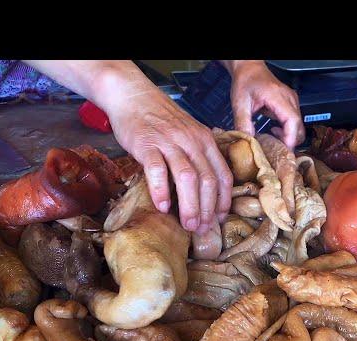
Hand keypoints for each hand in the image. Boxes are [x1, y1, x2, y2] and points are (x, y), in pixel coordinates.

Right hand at [101, 71, 232, 234]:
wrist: (133, 95)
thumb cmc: (160, 119)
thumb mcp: (189, 134)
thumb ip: (198, 157)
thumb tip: (204, 192)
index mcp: (205, 141)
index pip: (222, 175)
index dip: (223, 201)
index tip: (219, 219)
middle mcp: (192, 141)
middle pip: (207, 180)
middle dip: (207, 209)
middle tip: (202, 229)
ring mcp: (169, 142)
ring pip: (187, 178)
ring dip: (190, 206)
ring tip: (188, 225)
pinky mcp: (147, 144)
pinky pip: (157, 170)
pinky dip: (161, 191)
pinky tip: (162, 207)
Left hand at [224, 60, 304, 148]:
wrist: (249, 69)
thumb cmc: (245, 82)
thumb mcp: (239, 102)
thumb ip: (243, 122)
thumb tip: (247, 140)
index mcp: (278, 97)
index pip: (292, 120)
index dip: (290, 138)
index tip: (283, 151)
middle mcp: (290, 99)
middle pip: (299, 127)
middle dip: (289, 142)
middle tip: (274, 151)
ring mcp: (292, 102)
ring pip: (299, 127)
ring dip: (288, 137)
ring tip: (272, 140)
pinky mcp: (291, 105)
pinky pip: (295, 123)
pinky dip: (287, 131)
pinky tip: (274, 132)